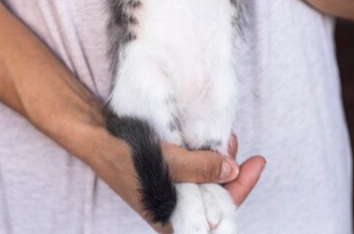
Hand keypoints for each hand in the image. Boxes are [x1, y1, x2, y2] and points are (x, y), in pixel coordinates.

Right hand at [93, 129, 265, 232]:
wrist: (96, 138)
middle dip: (232, 169)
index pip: (218, 213)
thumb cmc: (125, 157)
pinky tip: (211, 137)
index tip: (257, 163)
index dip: (241, 189)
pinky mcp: (168, 173)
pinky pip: (194, 166)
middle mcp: (176, 208)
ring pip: (206, 178)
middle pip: (216, 195)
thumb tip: (232, 170)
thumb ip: (200, 168)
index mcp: (174, 219)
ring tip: (227, 134)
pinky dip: (205, 152)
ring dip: (219, 158)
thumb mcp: (166, 164)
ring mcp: (172, 189)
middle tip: (237, 140)